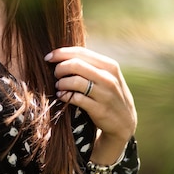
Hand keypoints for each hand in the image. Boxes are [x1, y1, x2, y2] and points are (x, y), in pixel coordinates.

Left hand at [45, 46, 136, 164]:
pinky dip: (65, 95)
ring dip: (61, 83)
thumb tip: (62, 55)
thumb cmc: (108, 94)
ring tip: (58, 86)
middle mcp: (108, 78)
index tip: (48, 57)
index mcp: (109, 65)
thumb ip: (90, 65)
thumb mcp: (106, 76)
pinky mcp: (99, 109)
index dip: (61, 53)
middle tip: (55, 74)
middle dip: (60, 68)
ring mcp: (105, 94)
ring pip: (75, 81)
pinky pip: (76, 99)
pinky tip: (62, 96)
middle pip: (75, 64)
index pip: (80, 52)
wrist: (124, 121)